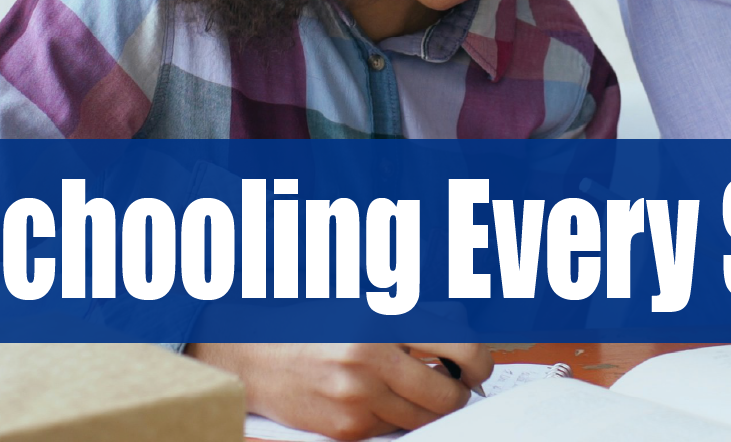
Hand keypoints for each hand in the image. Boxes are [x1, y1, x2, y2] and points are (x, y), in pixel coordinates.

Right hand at [186, 342, 492, 440]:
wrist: (252, 355)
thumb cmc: (309, 322)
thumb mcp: (363, 301)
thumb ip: (414, 313)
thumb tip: (462, 332)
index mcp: (380, 317)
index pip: (459, 346)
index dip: (479, 362)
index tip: (478, 367)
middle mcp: (370, 358)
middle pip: (448, 394)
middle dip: (458, 393)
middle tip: (454, 384)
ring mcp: (357, 398)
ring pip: (423, 419)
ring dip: (429, 409)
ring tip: (416, 390)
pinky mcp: (346, 428)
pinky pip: (392, 431)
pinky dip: (396, 420)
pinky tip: (382, 400)